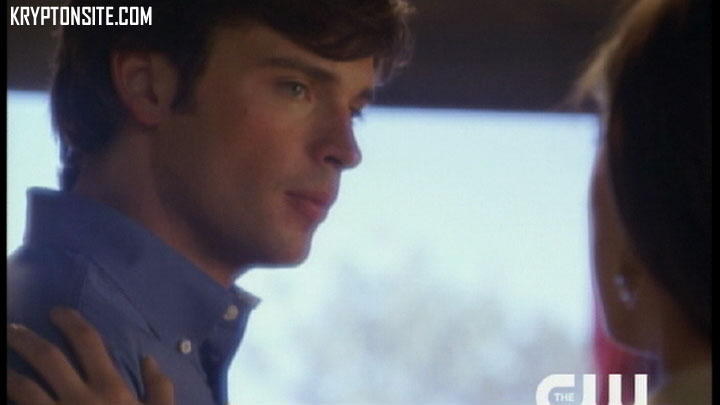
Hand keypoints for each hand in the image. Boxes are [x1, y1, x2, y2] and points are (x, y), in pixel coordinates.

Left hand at [7, 307, 172, 404]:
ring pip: (22, 387)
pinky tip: (5, 394)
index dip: (70, 321)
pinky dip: (9, 401)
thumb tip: (148, 359)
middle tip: (12, 328)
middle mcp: (79, 397)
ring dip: (7, 371)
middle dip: (26, 339)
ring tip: (0, 362)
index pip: (88, 342)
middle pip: (47, 358)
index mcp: (110, 387)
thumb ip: (159, 388)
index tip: (56, 312)